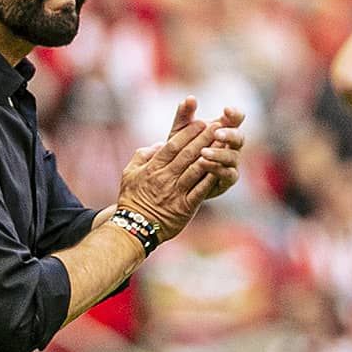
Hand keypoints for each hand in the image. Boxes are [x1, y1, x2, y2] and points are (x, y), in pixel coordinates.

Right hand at [116, 119, 216, 240]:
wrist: (134, 228)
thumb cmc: (131, 199)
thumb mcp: (129, 174)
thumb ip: (142, 156)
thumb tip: (157, 145)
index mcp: (153, 168)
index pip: (172, 146)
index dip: (188, 133)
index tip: (200, 123)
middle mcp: (165, 178)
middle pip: (187, 155)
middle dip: (203, 139)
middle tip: (217, 126)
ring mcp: (175, 192)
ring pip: (195, 170)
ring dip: (211, 155)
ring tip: (223, 143)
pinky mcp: (184, 207)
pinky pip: (200, 191)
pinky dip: (210, 179)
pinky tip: (221, 169)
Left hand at [164, 97, 245, 199]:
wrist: (176, 176)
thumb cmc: (181, 149)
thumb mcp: (179, 131)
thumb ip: (184, 114)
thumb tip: (190, 98)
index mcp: (224, 130)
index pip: (236, 119)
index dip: (235, 114)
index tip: (226, 109)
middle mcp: (232, 146)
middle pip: (239, 137)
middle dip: (229, 134)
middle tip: (216, 132)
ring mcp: (231, 163)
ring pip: (233, 156)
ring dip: (219, 153)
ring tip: (203, 151)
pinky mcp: (227, 180)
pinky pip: (227, 174)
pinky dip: (216, 168)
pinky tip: (202, 163)